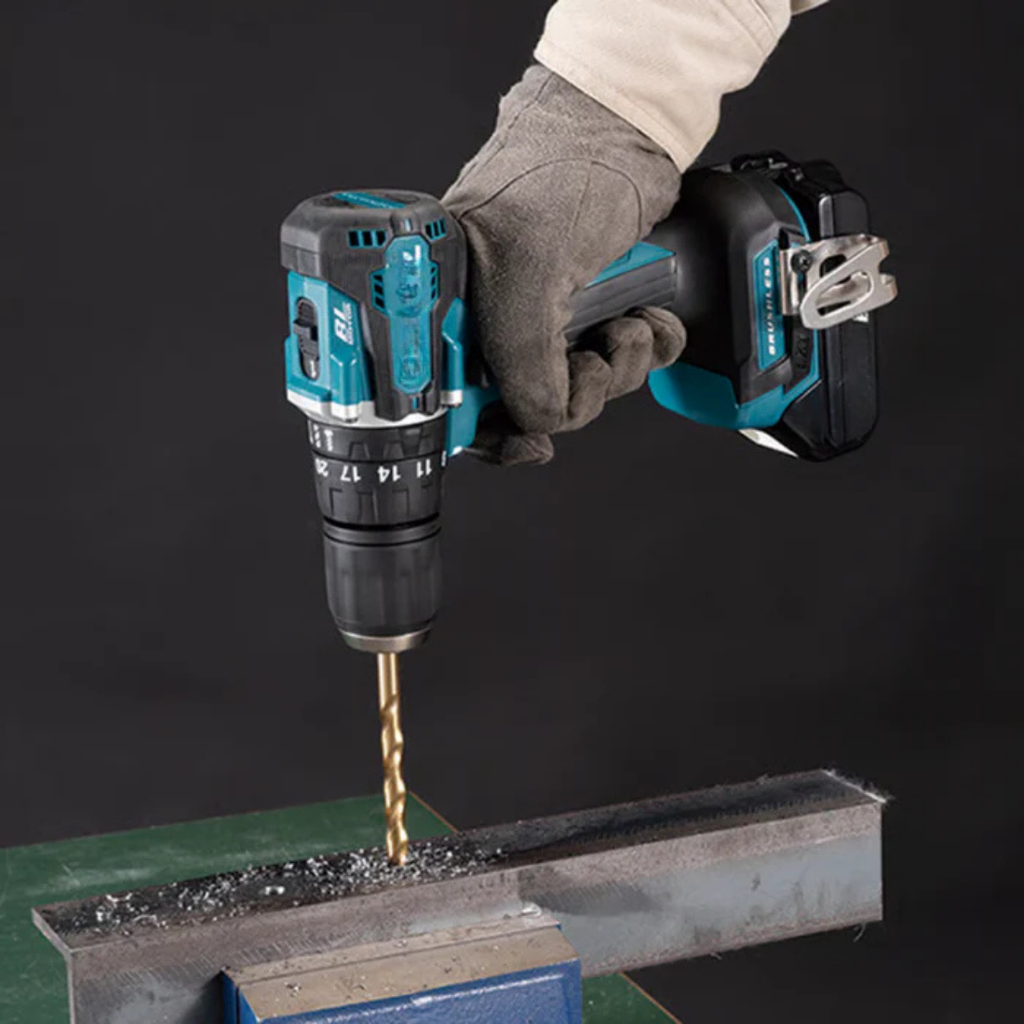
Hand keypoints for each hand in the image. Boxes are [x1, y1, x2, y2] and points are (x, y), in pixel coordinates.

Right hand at [443, 66, 686, 465]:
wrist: (626, 128)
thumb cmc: (559, 170)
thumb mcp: (530, 274)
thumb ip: (523, 365)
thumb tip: (536, 420)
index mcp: (450, 313)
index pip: (455, 405)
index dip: (494, 433)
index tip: (528, 442)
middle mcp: (492, 321)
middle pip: (528, 407)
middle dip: (576, 394)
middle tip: (589, 359)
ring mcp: (544, 319)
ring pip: (581, 389)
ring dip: (619, 366)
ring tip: (626, 321)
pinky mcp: (591, 312)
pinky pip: (620, 363)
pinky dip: (647, 349)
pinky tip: (648, 317)